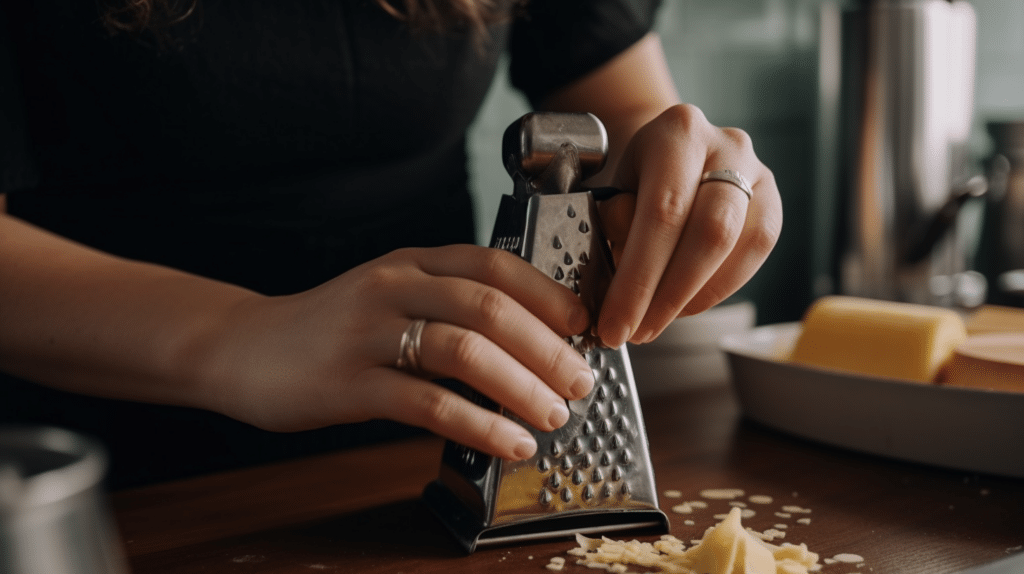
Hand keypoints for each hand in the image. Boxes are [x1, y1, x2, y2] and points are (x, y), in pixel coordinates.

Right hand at [203, 245, 594, 460]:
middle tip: (581, 382)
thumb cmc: (331, 327)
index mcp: (412, 262)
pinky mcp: (349, 382)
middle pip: (489, 306)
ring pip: (464, 350)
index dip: (548, 294)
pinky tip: (508, 442)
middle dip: (548, 347)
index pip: (494, 264)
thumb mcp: (390, 296)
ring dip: (522, 387)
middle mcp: (394, 286)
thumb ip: (447, 304)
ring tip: (554, 417)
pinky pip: (429, 402)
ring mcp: (368, 332)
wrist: (242, 346)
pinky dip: (480, 424)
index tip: (585, 327)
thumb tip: (529, 340)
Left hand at [596, 104, 782, 346]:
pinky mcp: (774, 202)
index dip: (639, 279)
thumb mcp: (613, 188)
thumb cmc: (638, 176)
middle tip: (636, 333)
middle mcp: (726, 146)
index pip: (661, 214)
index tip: (615, 325)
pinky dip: (716, 290)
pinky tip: (685, 304)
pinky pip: (754, 256)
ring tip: (655, 322)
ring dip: (693, 299)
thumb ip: (614, 228)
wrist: (674, 148)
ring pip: (738, 248)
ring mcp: (758, 172)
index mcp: (677, 133)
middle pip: (709, 233)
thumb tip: (617, 290)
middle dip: (668, 296)